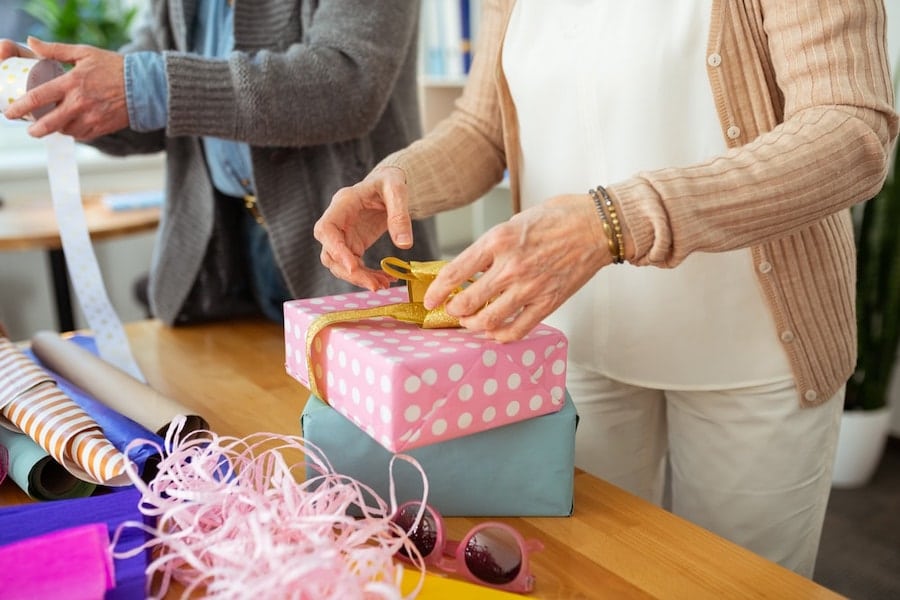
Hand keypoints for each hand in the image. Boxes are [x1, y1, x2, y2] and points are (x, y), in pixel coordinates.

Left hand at [4, 37, 127, 139]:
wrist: (144, 87)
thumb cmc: (114, 68)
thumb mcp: (84, 53)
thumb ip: (56, 50)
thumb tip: (32, 42)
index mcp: (72, 83)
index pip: (39, 97)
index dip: (21, 107)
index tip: (11, 112)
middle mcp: (80, 103)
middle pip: (48, 123)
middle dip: (35, 130)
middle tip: (30, 129)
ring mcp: (91, 118)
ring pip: (65, 131)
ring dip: (56, 129)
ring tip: (53, 124)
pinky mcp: (101, 128)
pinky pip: (81, 136)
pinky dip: (73, 132)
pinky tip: (71, 126)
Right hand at [315, 166, 415, 289]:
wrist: (390, 185)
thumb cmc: (391, 181)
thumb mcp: (398, 190)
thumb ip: (400, 215)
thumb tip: (404, 245)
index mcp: (342, 204)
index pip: (326, 229)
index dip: (335, 249)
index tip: (353, 266)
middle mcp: (337, 221)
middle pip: (330, 253)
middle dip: (350, 272)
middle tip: (375, 285)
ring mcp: (343, 235)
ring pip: (340, 264)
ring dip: (359, 278)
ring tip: (384, 285)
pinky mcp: (353, 244)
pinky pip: (354, 266)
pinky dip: (367, 275)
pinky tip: (385, 280)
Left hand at [423, 193, 610, 341]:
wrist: (597, 226)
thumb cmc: (557, 218)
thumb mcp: (513, 222)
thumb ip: (491, 247)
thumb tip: (470, 269)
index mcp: (497, 240)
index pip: (454, 272)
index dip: (437, 291)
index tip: (430, 299)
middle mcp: (510, 266)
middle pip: (466, 302)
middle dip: (453, 311)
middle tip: (452, 311)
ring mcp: (529, 287)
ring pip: (487, 320)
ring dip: (473, 325)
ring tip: (472, 321)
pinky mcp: (548, 302)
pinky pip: (516, 330)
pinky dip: (500, 336)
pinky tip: (496, 331)